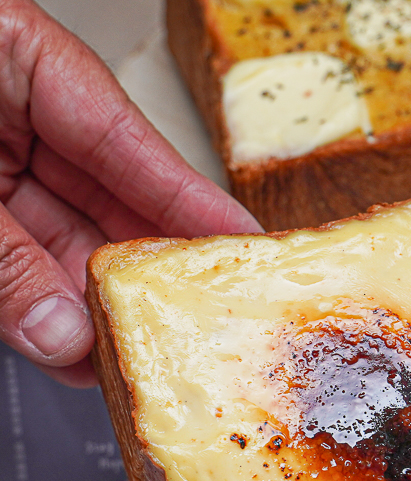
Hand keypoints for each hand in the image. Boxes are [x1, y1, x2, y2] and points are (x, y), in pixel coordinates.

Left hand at [0, 0, 260, 387]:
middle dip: (142, 269)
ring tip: (126, 355)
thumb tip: (61, 331)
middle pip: (104, 198)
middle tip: (187, 321)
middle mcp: (8, 108)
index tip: (246, 247)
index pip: (128, 140)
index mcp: (15, 55)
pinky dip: (39, 307)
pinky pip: (17, 261)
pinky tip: (68, 345)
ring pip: (60, 241)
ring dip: (88, 305)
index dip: (193, 202)